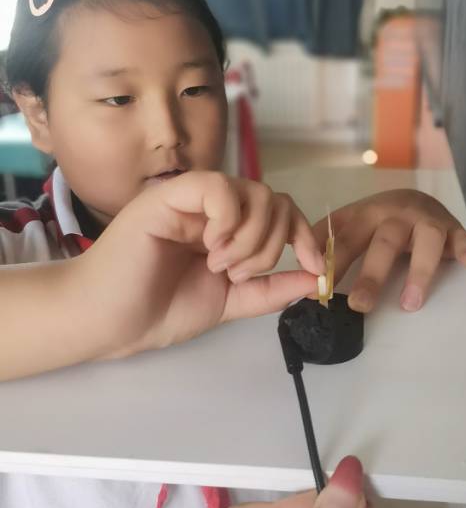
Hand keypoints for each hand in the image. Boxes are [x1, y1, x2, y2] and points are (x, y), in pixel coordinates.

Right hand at [82, 171, 325, 359]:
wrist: (109, 321)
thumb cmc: (158, 309)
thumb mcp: (229, 302)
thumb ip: (271, 290)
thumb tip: (315, 278)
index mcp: (228, 228)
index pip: (281, 211)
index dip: (303, 236)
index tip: (315, 267)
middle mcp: (213, 208)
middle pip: (274, 199)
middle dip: (273, 243)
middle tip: (240, 274)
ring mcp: (191, 199)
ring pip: (253, 192)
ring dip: (251, 236)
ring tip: (221, 265)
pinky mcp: (169, 195)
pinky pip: (218, 186)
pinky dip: (228, 217)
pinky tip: (210, 245)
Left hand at [314, 190, 465, 313]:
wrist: (413, 196)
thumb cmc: (375, 221)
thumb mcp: (348, 225)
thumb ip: (325, 242)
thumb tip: (297, 268)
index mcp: (365, 215)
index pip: (346, 239)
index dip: (332, 264)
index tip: (319, 290)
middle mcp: (395, 215)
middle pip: (384, 243)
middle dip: (371, 274)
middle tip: (360, 305)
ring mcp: (425, 220)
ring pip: (424, 241)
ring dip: (418, 272)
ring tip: (410, 304)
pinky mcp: (451, 228)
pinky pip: (461, 237)